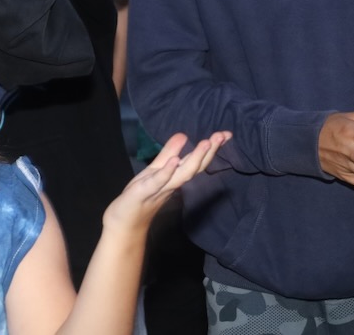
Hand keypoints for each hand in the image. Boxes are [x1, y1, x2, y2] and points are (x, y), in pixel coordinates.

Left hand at [103, 131, 229, 235]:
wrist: (126, 220)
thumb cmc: (142, 194)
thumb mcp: (155, 169)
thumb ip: (169, 152)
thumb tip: (183, 135)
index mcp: (176, 176)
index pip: (198, 161)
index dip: (212, 148)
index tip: (227, 134)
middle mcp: (173, 183)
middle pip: (195, 167)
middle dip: (209, 151)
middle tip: (222, 135)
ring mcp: (160, 188)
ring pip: (182, 175)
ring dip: (195, 159)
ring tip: (206, 143)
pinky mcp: (145, 192)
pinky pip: (158, 182)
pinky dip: (168, 171)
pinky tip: (175, 160)